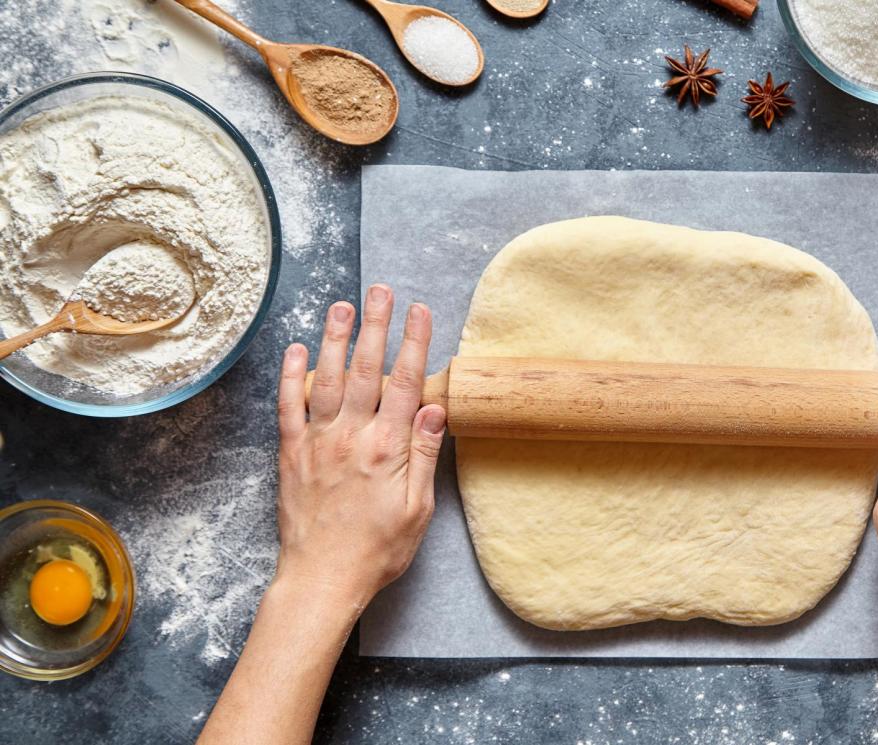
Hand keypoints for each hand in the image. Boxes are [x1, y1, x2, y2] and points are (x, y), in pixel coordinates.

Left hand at [274, 284, 445, 608]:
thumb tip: (436, 410)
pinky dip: (290, 376)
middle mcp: (352, 436)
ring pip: (326, 378)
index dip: (415, 343)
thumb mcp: (418, 508)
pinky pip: (288, 407)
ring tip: (341, 305)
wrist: (323, 578)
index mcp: (388, 449)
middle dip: (375, 325)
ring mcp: (318, 442)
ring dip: (334, 339)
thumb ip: (425, 455)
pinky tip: (295, 349)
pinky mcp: (291, 454)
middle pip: (366, 369)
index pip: (406, 383)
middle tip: (380, 290)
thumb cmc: (377, 550)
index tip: (421, 312)